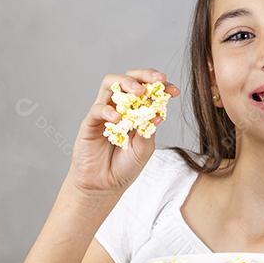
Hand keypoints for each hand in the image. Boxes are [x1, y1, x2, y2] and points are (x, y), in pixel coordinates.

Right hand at [68, 69, 178, 195]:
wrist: (104, 186)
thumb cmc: (125, 167)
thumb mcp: (143, 149)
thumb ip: (148, 131)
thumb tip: (158, 114)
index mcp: (136, 111)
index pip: (147, 90)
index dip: (161, 87)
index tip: (174, 91)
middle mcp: (119, 106)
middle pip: (128, 78)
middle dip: (145, 76)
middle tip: (158, 81)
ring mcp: (104, 112)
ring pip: (111, 84)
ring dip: (126, 84)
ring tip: (138, 92)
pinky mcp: (89, 123)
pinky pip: (97, 109)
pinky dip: (108, 110)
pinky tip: (118, 118)